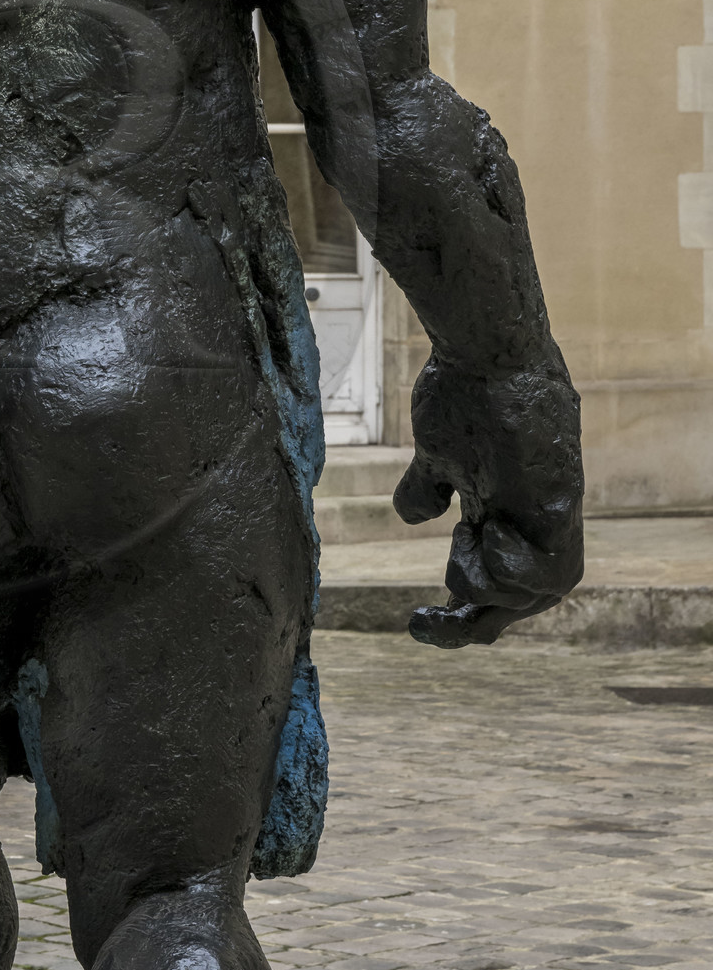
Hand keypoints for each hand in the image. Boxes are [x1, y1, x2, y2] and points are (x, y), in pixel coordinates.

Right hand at [395, 355, 582, 647]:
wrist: (485, 348)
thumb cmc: (462, 389)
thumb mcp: (437, 451)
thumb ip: (430, 487)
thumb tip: (414, 517)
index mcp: (509, 509)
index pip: (501, 578)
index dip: (466, 602)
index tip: (419, 613)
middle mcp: (534, 519)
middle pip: (520, 599)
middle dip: (471, 621)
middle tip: (422, 620)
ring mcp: (548, 512)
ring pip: (533, 593)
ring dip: (484, 586)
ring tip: (464, 539)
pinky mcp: (556, 503)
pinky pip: (548, 571)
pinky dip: (511, 571)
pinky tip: (484, 531)